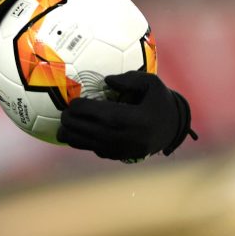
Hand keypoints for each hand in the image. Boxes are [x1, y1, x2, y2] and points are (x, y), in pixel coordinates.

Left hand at [57, 71, 196, 160]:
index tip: (73, 102)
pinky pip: (96, 150)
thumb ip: (129, 79)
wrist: (172, 128)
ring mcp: (124, 150)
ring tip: (62, 127)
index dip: (85, 110)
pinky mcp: (120, 157)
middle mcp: (129, 138)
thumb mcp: (151, 83)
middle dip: (73, 123)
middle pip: (93, 132)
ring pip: (91, 146)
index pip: (105, 116)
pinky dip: (83, 142)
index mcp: (138, 119)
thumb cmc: (160, 101)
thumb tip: (106, 80)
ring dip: (72, 136)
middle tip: (63, 113)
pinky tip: (75, 133)